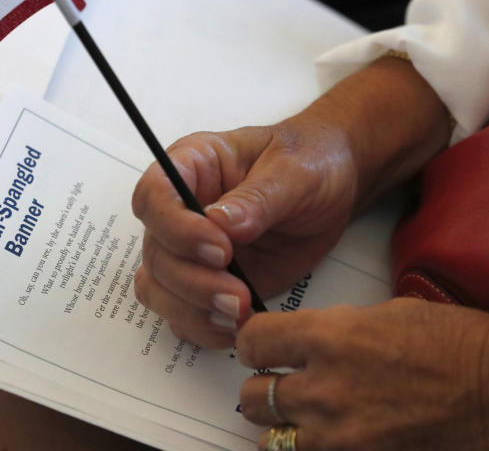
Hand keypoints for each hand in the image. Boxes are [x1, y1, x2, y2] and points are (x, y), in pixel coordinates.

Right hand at [132, 108, 360, 348]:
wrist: (334, 184)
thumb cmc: (309, 161)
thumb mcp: (293, 170)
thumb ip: (257, 198)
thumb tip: (221, 224)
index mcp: (191, 166)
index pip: (154, 196)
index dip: (175, 227)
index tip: (221, 249)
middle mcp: (180, 210)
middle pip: (155, 252)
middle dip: (192, 281)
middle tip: (238, 295)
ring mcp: (190, 251)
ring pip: (158, 288)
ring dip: (192, 310)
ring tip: (240, 314)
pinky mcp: (209, 283)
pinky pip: (184, 314)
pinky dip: (204, 327)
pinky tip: (237, 325)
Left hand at [237, 298, 488, 450]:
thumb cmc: (464, 344)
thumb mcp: (393, 312)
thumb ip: (341, 328)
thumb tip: (317, 340)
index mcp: (331, 336)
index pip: (252, 342)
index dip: (254, 344)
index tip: (263, 347)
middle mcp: (325, 388)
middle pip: (252, 398)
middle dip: (262, 390)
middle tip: (282, 386)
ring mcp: (341, 436)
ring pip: (273, 441)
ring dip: (284, 429)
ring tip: (305, 420)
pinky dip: (315, 450)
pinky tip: (334, 439)